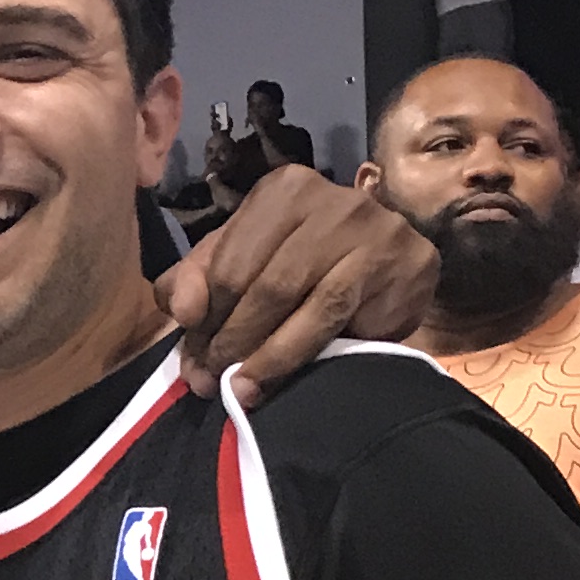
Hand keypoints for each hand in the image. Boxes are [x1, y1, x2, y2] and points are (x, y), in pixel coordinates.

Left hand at [161, 170, 435, 402]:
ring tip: (236, 389)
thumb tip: (181, 310)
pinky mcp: (397, 263)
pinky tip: (271, 380)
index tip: (190, 360)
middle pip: (258, 283)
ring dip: (258, 355)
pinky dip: (293, 357)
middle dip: (227, 340)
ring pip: (293, 302)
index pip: (226, 263)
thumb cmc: (314, 266)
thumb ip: (201, 278)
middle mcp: (325, 198)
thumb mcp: (249, 261)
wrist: (398, 269)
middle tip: (207, 381)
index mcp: (282, 190)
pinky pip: (332, 318)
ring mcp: (366, 227)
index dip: (202, 319)